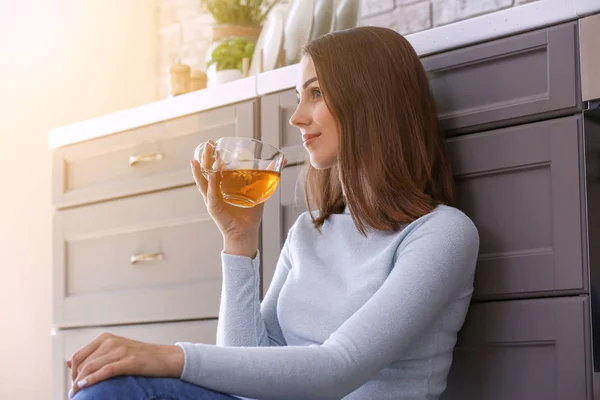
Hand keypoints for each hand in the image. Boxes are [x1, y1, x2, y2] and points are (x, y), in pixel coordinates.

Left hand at [66, 332, 182, 397]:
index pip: (79, 355)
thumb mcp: (115, 351)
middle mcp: (111, 342)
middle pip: (83, 363)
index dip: (73, 371)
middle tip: (74, 393)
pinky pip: (105, 371)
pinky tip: (84, 386)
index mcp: (106, 338)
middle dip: (75, 379)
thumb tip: (69, 362)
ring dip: (80, 383)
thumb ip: (93, 355)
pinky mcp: (130, 361)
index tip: (74, 383)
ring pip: (91, 367)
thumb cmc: (140, 357)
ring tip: (77, 394)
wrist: (165, 358)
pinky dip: (92, 380)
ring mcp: (121, 350)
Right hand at [191, 140, 263, 255]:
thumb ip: (269, 175)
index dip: (213, 155)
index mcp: (222, 185)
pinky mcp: (213, 208)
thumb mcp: (260, 190)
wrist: (247, 232)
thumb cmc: (250, 213)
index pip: (215, 167)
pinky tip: (212, 176)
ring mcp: (212, 199)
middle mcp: (214, 190)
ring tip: (199, 158)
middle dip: (206, 156)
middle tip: (209, 143)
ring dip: (202, 169)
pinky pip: (210, 195)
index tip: (214, 142)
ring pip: (203, 181)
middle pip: (206, 170)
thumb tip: (283, 161)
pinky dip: (210, 186)